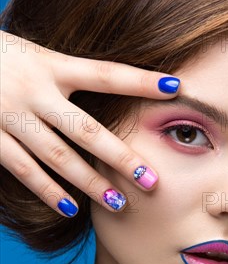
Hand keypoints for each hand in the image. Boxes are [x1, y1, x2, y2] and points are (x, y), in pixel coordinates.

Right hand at [0, 31, 180, 216]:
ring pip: (58, 157)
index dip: (140, 80)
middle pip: (86, 129)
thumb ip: (68, 75)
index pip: (105, 73)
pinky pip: (24, 170)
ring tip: (119, 204)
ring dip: (90, 183)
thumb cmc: (2, 57)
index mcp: (51, 66)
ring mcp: (12, 117)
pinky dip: (49, 191)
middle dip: (120, 157)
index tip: (175, 88)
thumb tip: (112, 89)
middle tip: (151, 180)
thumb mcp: (36, 54)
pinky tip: (72, 209)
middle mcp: (35, 92)